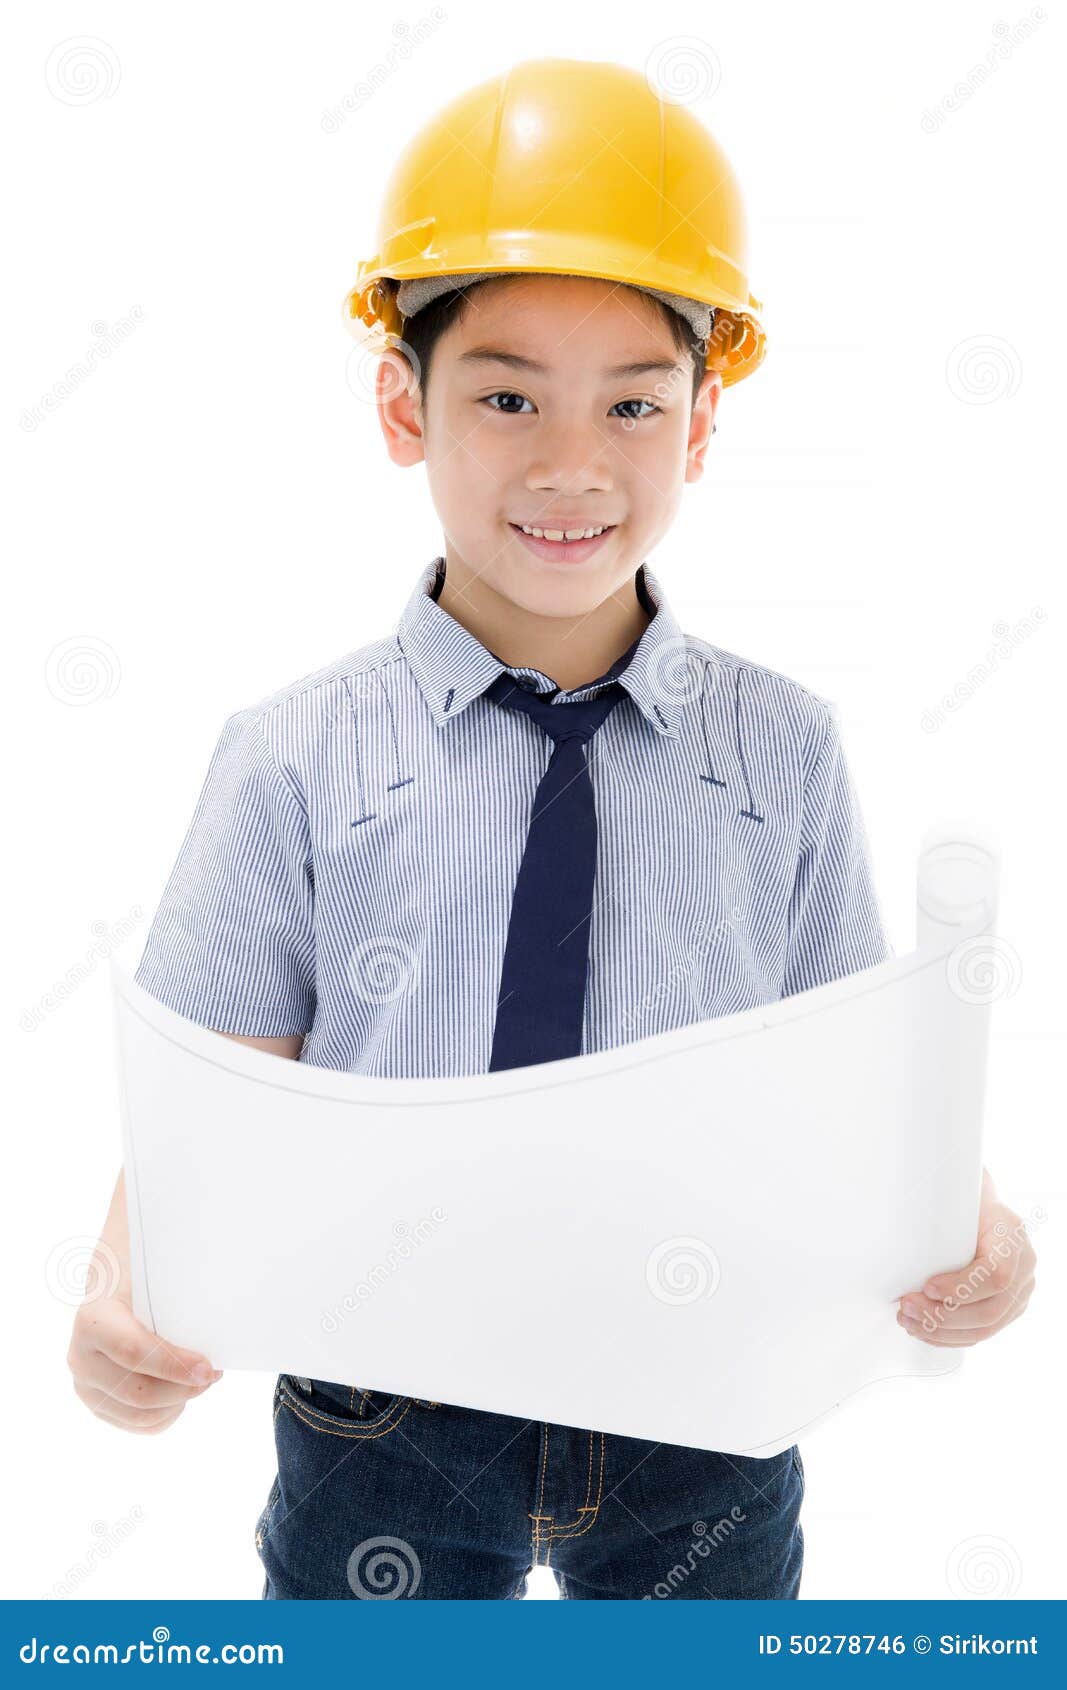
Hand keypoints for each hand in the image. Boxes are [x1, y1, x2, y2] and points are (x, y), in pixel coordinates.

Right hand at [69, 1293, 222, 1434]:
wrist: (112, 1289)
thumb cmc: (140, 1281)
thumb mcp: (155, 1277)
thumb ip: (178, 1301)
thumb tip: (216, 1327)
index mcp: (93, 1322)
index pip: (134, 1352)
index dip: (175, 1365)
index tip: (208, 1368)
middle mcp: (81, 1358)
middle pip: (139, 1392)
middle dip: (184, 1388)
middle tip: (213, 1374)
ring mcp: (86, 1386)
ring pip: (141, 1414)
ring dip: (179, 1402)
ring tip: (200, 1381)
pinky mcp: (98, 1404)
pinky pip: (139, 1424)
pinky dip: (168, 1414)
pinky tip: (182, 1393)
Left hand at [896, 1169, 1036, 1345]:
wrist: (978, 1208)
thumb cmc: (960, 1202)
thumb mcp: (953, 1199)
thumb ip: (937, 1214)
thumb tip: (892, 1224)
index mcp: (1012, 1235)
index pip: (995, 1275)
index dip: (961, 1287)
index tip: (927, 1286)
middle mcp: (1024, 1267)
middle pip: (990, 1310)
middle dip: (943, 1316)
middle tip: (906, 1307)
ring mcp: (1020, 1292)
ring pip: (986, 1327)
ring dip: (941, 1331)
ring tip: (907, 1320)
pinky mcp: (1008, 1309)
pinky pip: (981, 1332)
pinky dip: (949, 1337)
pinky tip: (922, 1330)